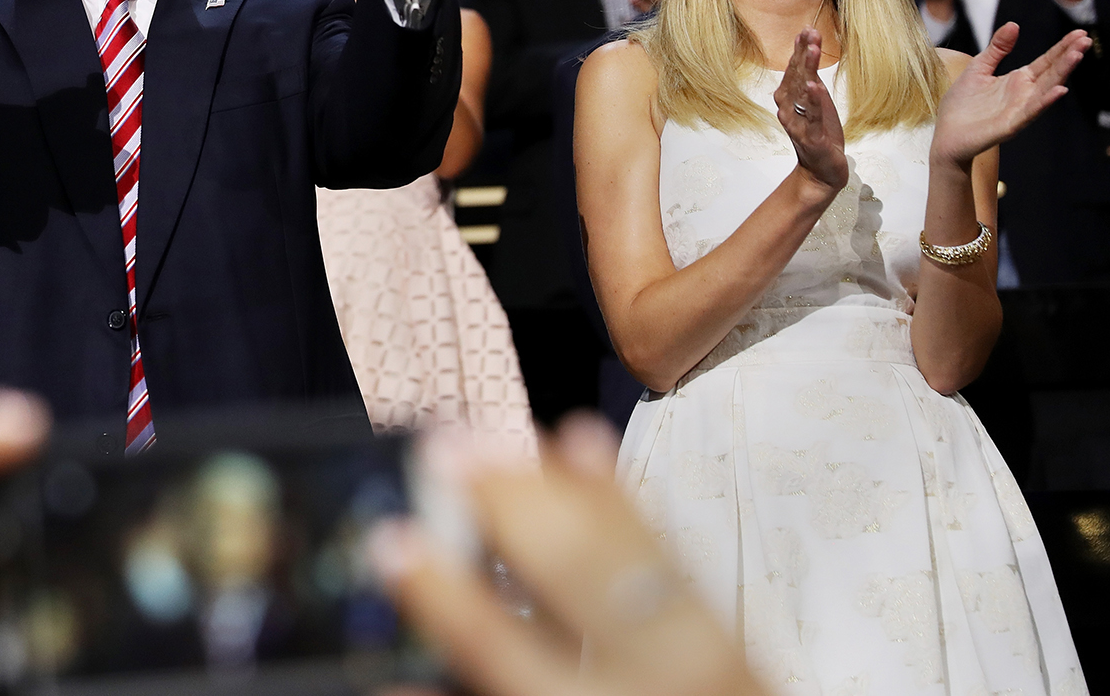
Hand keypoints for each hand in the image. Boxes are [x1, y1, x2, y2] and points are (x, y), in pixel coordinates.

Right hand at [370, 415, 765, 695]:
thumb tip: (393, 682)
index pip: (502, 650)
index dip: (445, 595)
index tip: (395, 541)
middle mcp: (652, 681)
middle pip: (579, 578)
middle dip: (509, 506)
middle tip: (444, 450)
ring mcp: (697, 652)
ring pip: (626, 553)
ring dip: (555, 485)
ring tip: (492, 439)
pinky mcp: (716, 631)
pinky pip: (668, 552)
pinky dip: (620, 498)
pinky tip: (581, 438)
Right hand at [774, 28, 845, 192]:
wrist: (821, 171)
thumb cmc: (819, 134)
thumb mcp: (816, 101)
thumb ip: (809, 77)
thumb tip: (808, 47)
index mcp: (790, 98)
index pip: (795, 68)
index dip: (801, 49)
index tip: (808, 29)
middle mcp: (788, 108)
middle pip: (796, 75)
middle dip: (803, 53)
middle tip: (810, 31)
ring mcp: (798, 122)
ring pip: (801, 92)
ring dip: (806, 70)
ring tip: (813, 50)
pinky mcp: (810, 137)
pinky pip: (811, 116)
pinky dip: (812, 101)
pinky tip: (814, 87)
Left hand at [931, 22, 1088, 167]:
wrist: (946, 134)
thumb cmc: (962, 104)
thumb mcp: (979, 68)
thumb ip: (997, 48)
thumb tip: (1013, 24)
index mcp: (1018, 80)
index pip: (1046, 61)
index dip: (1062, 47)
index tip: (1080, 33)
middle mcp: (1025, 94)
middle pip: (1052, 72)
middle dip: (1069, 56)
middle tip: (1086, 39)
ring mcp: (1020, 109)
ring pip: (1047, 89)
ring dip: (1063, 73)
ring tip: (1077, 55)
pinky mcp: (1011, 124)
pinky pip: (1031, 111)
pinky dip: (1045, 101)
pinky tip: (1059, 90)